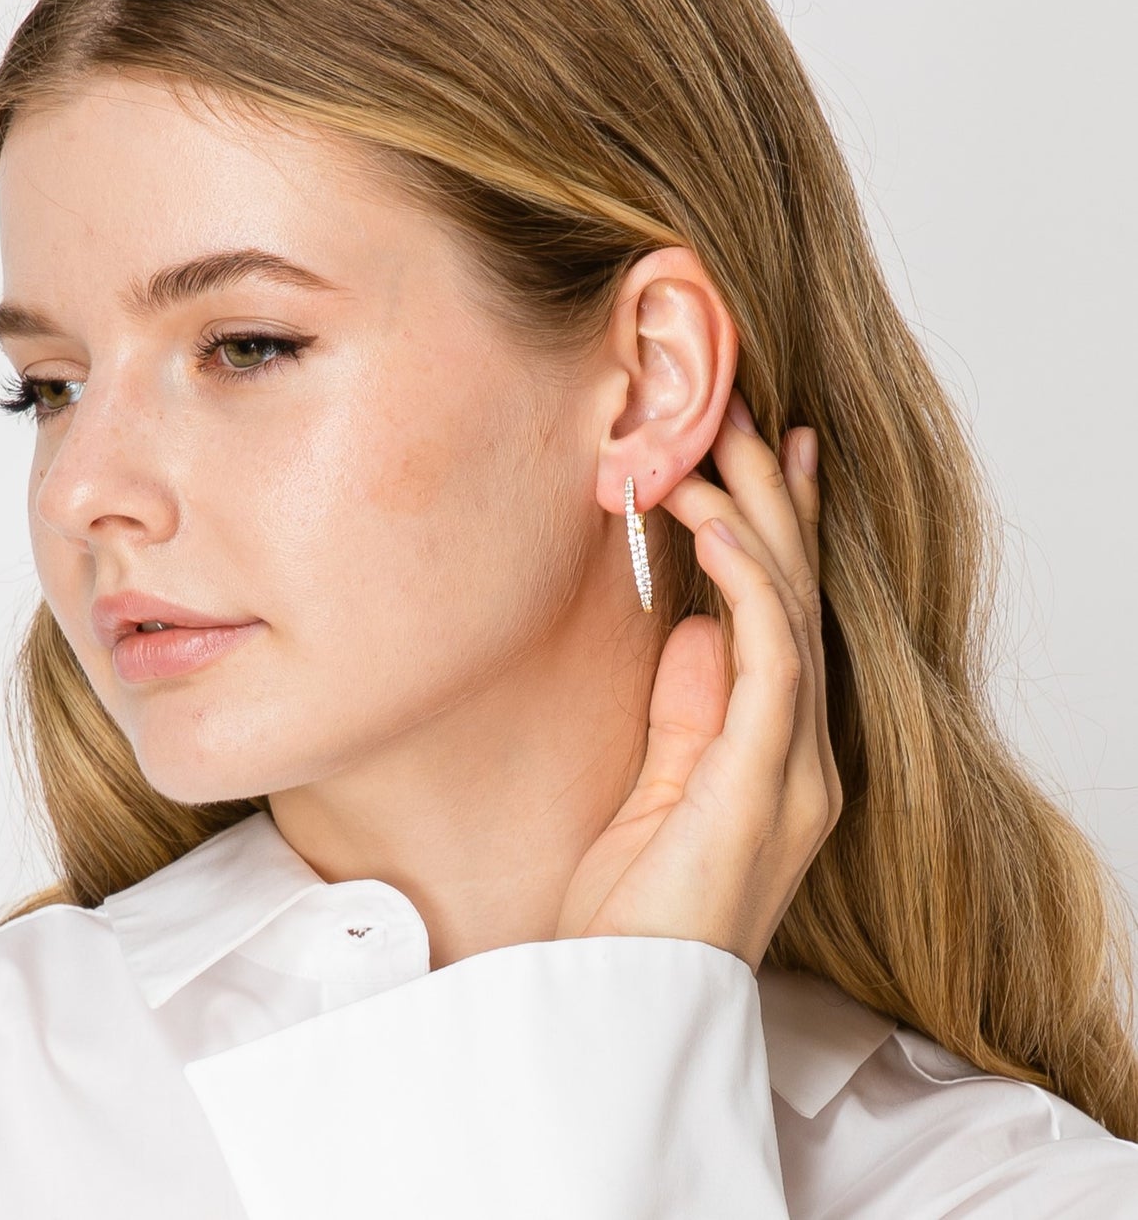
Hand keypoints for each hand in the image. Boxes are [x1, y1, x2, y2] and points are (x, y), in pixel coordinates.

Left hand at [553, 389, 839, 973]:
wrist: (621, 1010)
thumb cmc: (630, 910)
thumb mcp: (656, 788)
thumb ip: (688, 709)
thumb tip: (694, 625)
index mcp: (776, 753)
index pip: (785, 616)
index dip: (781, 530)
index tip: (768, 452)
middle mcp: (801, 755)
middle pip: (795, 597)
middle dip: (772, 498)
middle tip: (742, 412)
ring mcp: (794, 771)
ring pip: (790, 613)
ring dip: (756, 520)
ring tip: (715, 442)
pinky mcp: (764, 785)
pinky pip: (771, 664)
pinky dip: (749, 587)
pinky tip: (718, 527)